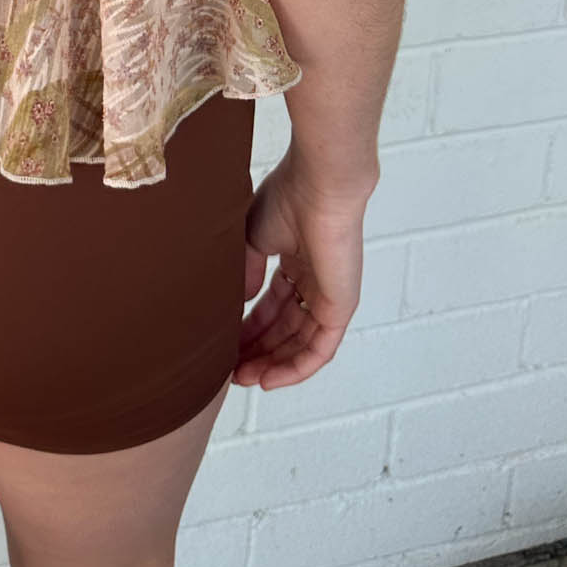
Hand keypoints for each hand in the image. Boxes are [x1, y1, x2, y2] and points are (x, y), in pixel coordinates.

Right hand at [232, 148, 369, 389]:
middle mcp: (314, 281)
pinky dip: (296, 368)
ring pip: (300, 343)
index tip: (225, 344)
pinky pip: (319, 349)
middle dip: (257, 350)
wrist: (318, 186)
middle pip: (284, 328)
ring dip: (272, 364)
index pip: (271, 305)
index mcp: (296, 261)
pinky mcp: (341, 307)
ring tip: (243, 379)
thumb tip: (239, 304)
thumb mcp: (253, 239)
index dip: (248, 327)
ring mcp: (329, 296)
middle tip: (230, 371)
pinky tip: (269, 379)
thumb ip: (246, 273)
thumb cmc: (286, 199)